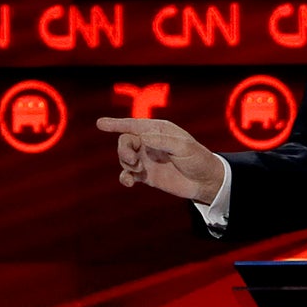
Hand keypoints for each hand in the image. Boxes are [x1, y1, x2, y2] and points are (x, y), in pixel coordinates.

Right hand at [96, 116, 225, 202]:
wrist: (206, 182)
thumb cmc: (198, 160)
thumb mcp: (184, 148)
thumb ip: (163, 142)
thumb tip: (142, 138)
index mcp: (158, 130)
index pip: (134, 125)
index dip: (116, 124)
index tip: (100, 124)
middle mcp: (149, 142)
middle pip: (125, 141)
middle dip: (123, 149)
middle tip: (133, 160)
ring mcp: (146, 159)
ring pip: (124, 157)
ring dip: (126, 163)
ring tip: (138, 170)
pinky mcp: (146, 175)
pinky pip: (128, 174)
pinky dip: (124, 178)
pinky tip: (128, 182)